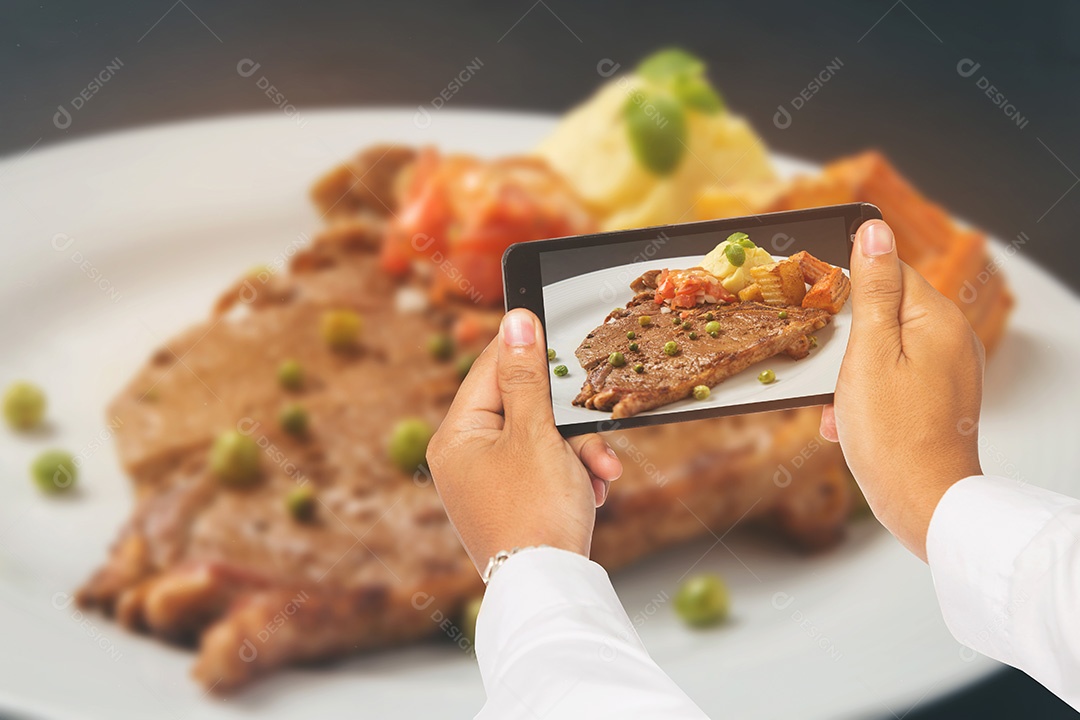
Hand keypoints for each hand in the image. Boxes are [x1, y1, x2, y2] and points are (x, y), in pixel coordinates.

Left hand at [427, 308, 622, 575]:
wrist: (550, 591)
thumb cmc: (537, 512)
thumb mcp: (535, 433)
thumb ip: (526, 375)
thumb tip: (516, 320)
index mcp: (456, 437)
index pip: (489, 369)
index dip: (525, 348)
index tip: (552, 324)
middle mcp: (465, 458)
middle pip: (523, 408)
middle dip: (567, 421)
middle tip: (593, 420)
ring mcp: (488, 483)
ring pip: (542, 441)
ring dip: (579, 452)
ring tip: (603, 473)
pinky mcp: (513, 503)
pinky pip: (546, 470)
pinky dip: (573, 475)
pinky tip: (595, 491)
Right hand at [820, 220, 983, 560]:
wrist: (924, 504)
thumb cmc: (893, 434)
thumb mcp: (869, 353)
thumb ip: (871, 289)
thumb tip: (875, 231)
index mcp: (939, 319)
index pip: (889, 270)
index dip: (848, 286)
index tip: (820, 306)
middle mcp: (952, 340)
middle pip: (884, 312)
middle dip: (847, 341)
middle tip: (828, 371)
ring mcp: (948, 372)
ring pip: (883, 349)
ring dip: (850, 374)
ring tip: (838, 407)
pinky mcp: (939, 400)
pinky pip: (893, 379)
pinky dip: (866, 396)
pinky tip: (847, 423)